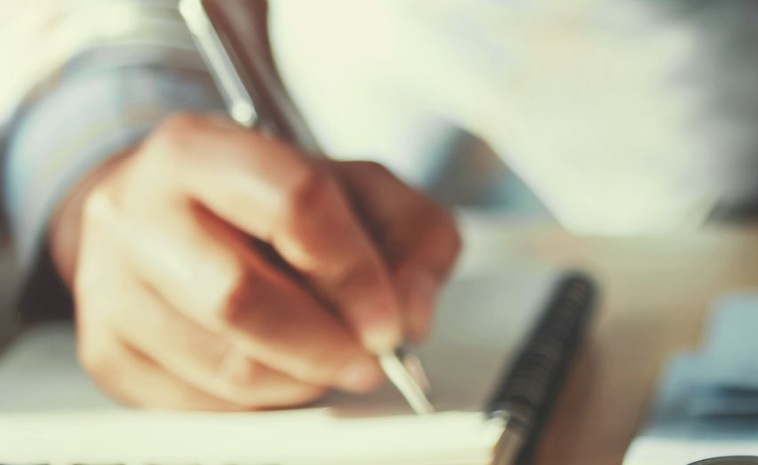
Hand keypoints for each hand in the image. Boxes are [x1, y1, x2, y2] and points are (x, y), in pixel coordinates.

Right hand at [49, 113, 460, 409]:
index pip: (292, 203)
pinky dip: (261, 402)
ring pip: (221, 363)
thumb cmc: (273, 202)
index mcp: (200, 147)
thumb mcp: (363, 191)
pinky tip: (283, 371)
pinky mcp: (105, 348)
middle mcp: (135, 208)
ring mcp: (109, 282)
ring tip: (329, 361)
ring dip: (299, 378)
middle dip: (323, 343)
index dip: (354, 273)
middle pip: (240, 295)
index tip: (389, 322)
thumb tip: (412, 314)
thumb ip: (415, 236)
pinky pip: (198, 402)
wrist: (171, 215)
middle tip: (369, 361)